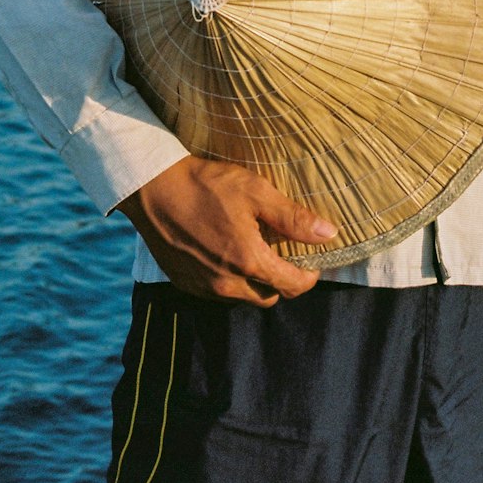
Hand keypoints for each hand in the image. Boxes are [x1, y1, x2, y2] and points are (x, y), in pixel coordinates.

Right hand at [118, 156, 337, 306]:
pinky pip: (218, 292)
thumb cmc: (206, 185)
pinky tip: (226, 252)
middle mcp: (227, 284)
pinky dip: (229, 279)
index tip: (312, 260)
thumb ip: (292, 218)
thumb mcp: (255, 192)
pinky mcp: (185, 284)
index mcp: (249, 262)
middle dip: (282, 280)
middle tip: (282, 253)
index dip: (309, 275)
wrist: (154, 189)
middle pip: (269, 296)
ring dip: (254, 281)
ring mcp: (204, 287)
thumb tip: (328, 233)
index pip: (293, 285)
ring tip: (253, 249)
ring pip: (243, 296)